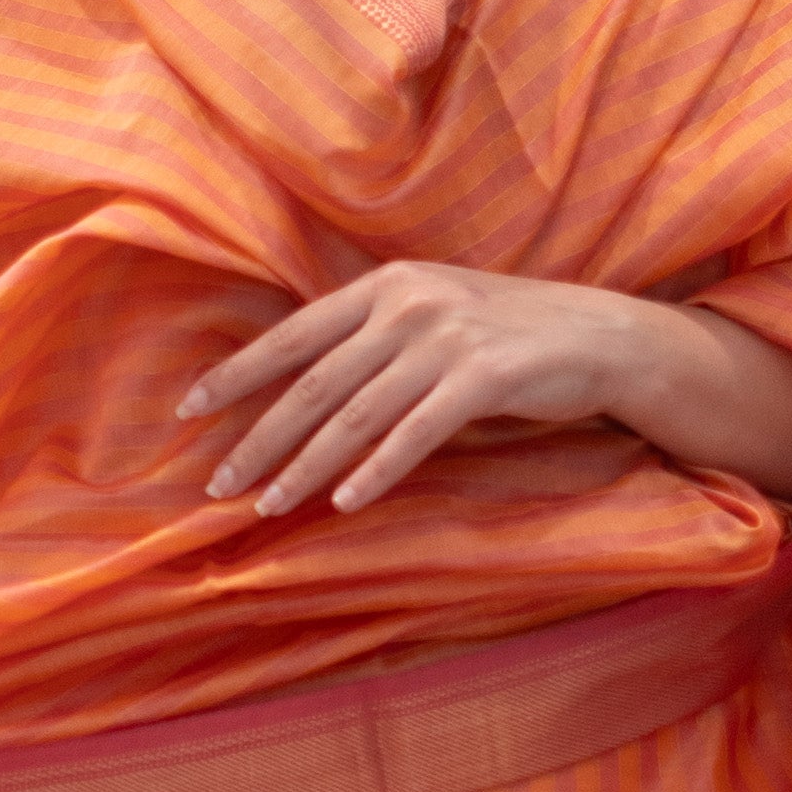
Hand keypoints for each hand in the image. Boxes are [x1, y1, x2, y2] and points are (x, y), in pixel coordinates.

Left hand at [179, 263, 791, 518]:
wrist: (604, 337)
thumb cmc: (510, 339)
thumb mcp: (432, 322)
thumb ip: (372, 343)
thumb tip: (302, 392)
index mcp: (386, 286)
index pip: (293, 335)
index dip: (236, 375)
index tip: (187, 414)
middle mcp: (409, 303)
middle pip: (314, 381)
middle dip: (259, 437)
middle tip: (217, 485)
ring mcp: (447, 336)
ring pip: (355, 412)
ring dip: (306, 466)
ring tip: (267, 505)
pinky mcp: (485, 376)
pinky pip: (416, 432)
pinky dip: (377, 469)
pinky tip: (343, 501)